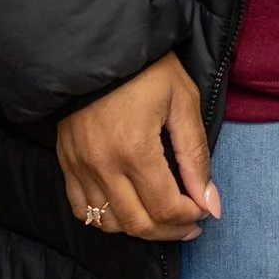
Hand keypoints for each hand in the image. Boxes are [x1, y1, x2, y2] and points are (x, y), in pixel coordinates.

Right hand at [56, 52, 219, 241]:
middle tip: (191, 224)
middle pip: (137, 223)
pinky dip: (106, 219)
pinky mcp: (66, 163)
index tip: (206, 209)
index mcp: (135, 149)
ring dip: (140, 229)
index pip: (165, 206)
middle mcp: (103, 165)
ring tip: (163, 218)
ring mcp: (80, 167)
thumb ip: (196, 155)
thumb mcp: (183, 101)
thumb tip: (211, 202)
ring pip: (109, 223)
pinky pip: (82, 210)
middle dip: (170, 230)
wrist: (98, 47)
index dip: (191, 216)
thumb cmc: (147, 69)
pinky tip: (127, 211)